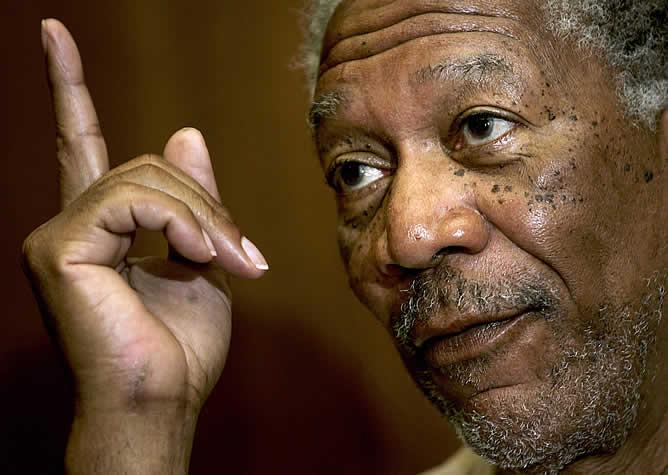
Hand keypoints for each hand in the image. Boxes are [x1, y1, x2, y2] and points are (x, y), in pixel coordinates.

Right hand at [22, 19, 267, 472]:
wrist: (162, 400)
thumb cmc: (181, 347)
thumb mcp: (203, 258)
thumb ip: (193, 200)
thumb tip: (183, 132)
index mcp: (101, 226)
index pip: (81, 143)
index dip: (70, 88)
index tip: (56, 33)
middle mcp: (71, 223)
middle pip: (145, 166)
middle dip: (205, 205)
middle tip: (243, 254)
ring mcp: (59, 234)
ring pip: (144, 179)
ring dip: (203, 218)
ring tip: (229, 260)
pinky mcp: (60, 248)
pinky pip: (133, 201)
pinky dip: (182, 223)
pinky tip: (200, 256)